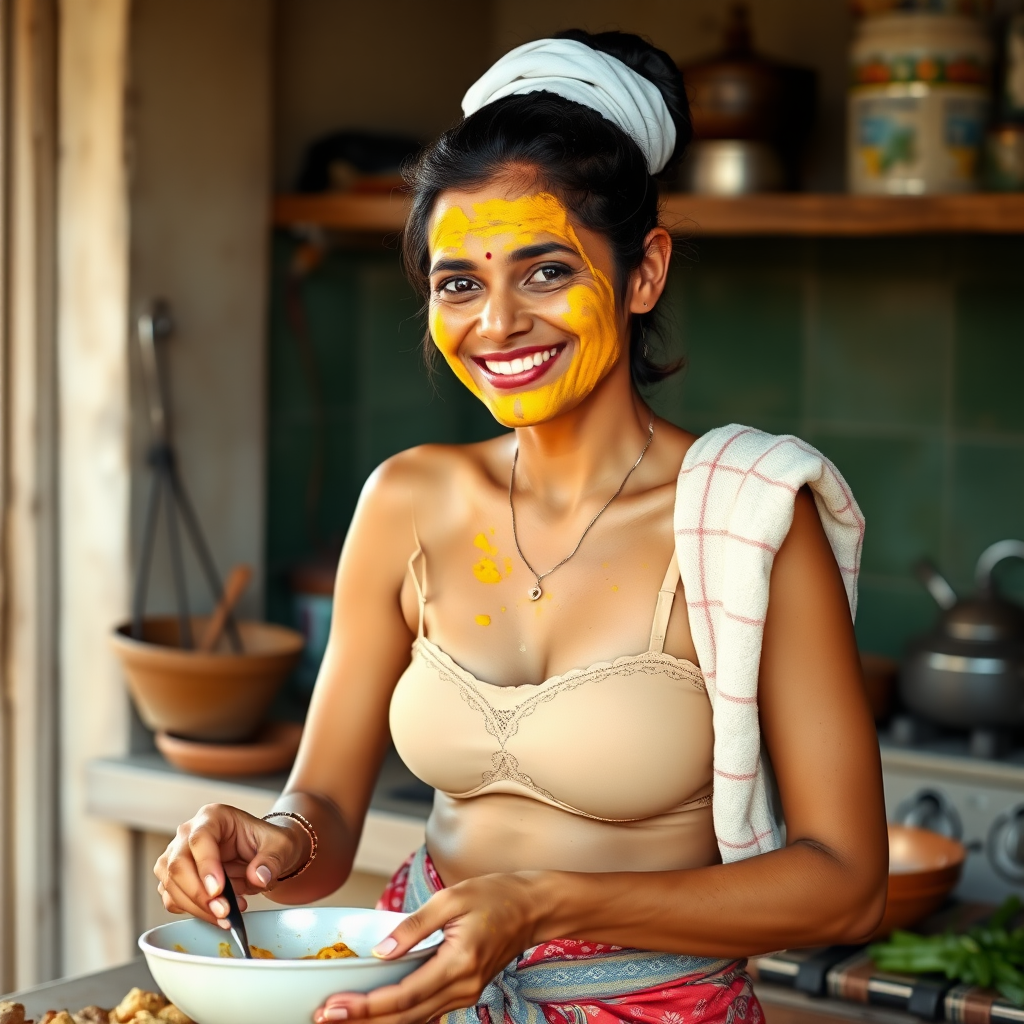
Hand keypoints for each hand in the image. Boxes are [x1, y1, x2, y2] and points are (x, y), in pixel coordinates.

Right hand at [153, 803, 308, 927]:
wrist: (265, 854)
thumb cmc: (269, 843)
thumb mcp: (281, 846)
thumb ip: (272, 860)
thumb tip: (258, 877)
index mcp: (213, 817)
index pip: (199, 839)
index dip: (206, 866)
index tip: (219, 890)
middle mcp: (189, 833)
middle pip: (178, 864)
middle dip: (199, 894)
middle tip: (224, 911)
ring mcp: (178, 855)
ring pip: (171, 884)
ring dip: (196, 906)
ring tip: (228, 915)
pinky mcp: (176, 878)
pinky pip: (173, 899)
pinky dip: (194, 912)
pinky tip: (219, 916)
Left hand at [314, 872, 541, 1023]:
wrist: (534, 907)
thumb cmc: (496, 895)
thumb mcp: (452, 897)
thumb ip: (414, 926)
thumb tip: (380, 952)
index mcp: (458, 963)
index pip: (402, 996)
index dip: (364, 1006)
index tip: (333, 1006)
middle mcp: (462, 987)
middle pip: (404, 1017)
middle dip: (362, 1021)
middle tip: (323, 1018)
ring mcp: (465, 993)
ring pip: (415, 1020)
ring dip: (378, 1022)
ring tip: (342, 1017)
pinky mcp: (464, 990)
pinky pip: (427, 1011)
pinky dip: (399, 1015)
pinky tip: (376, 1011)